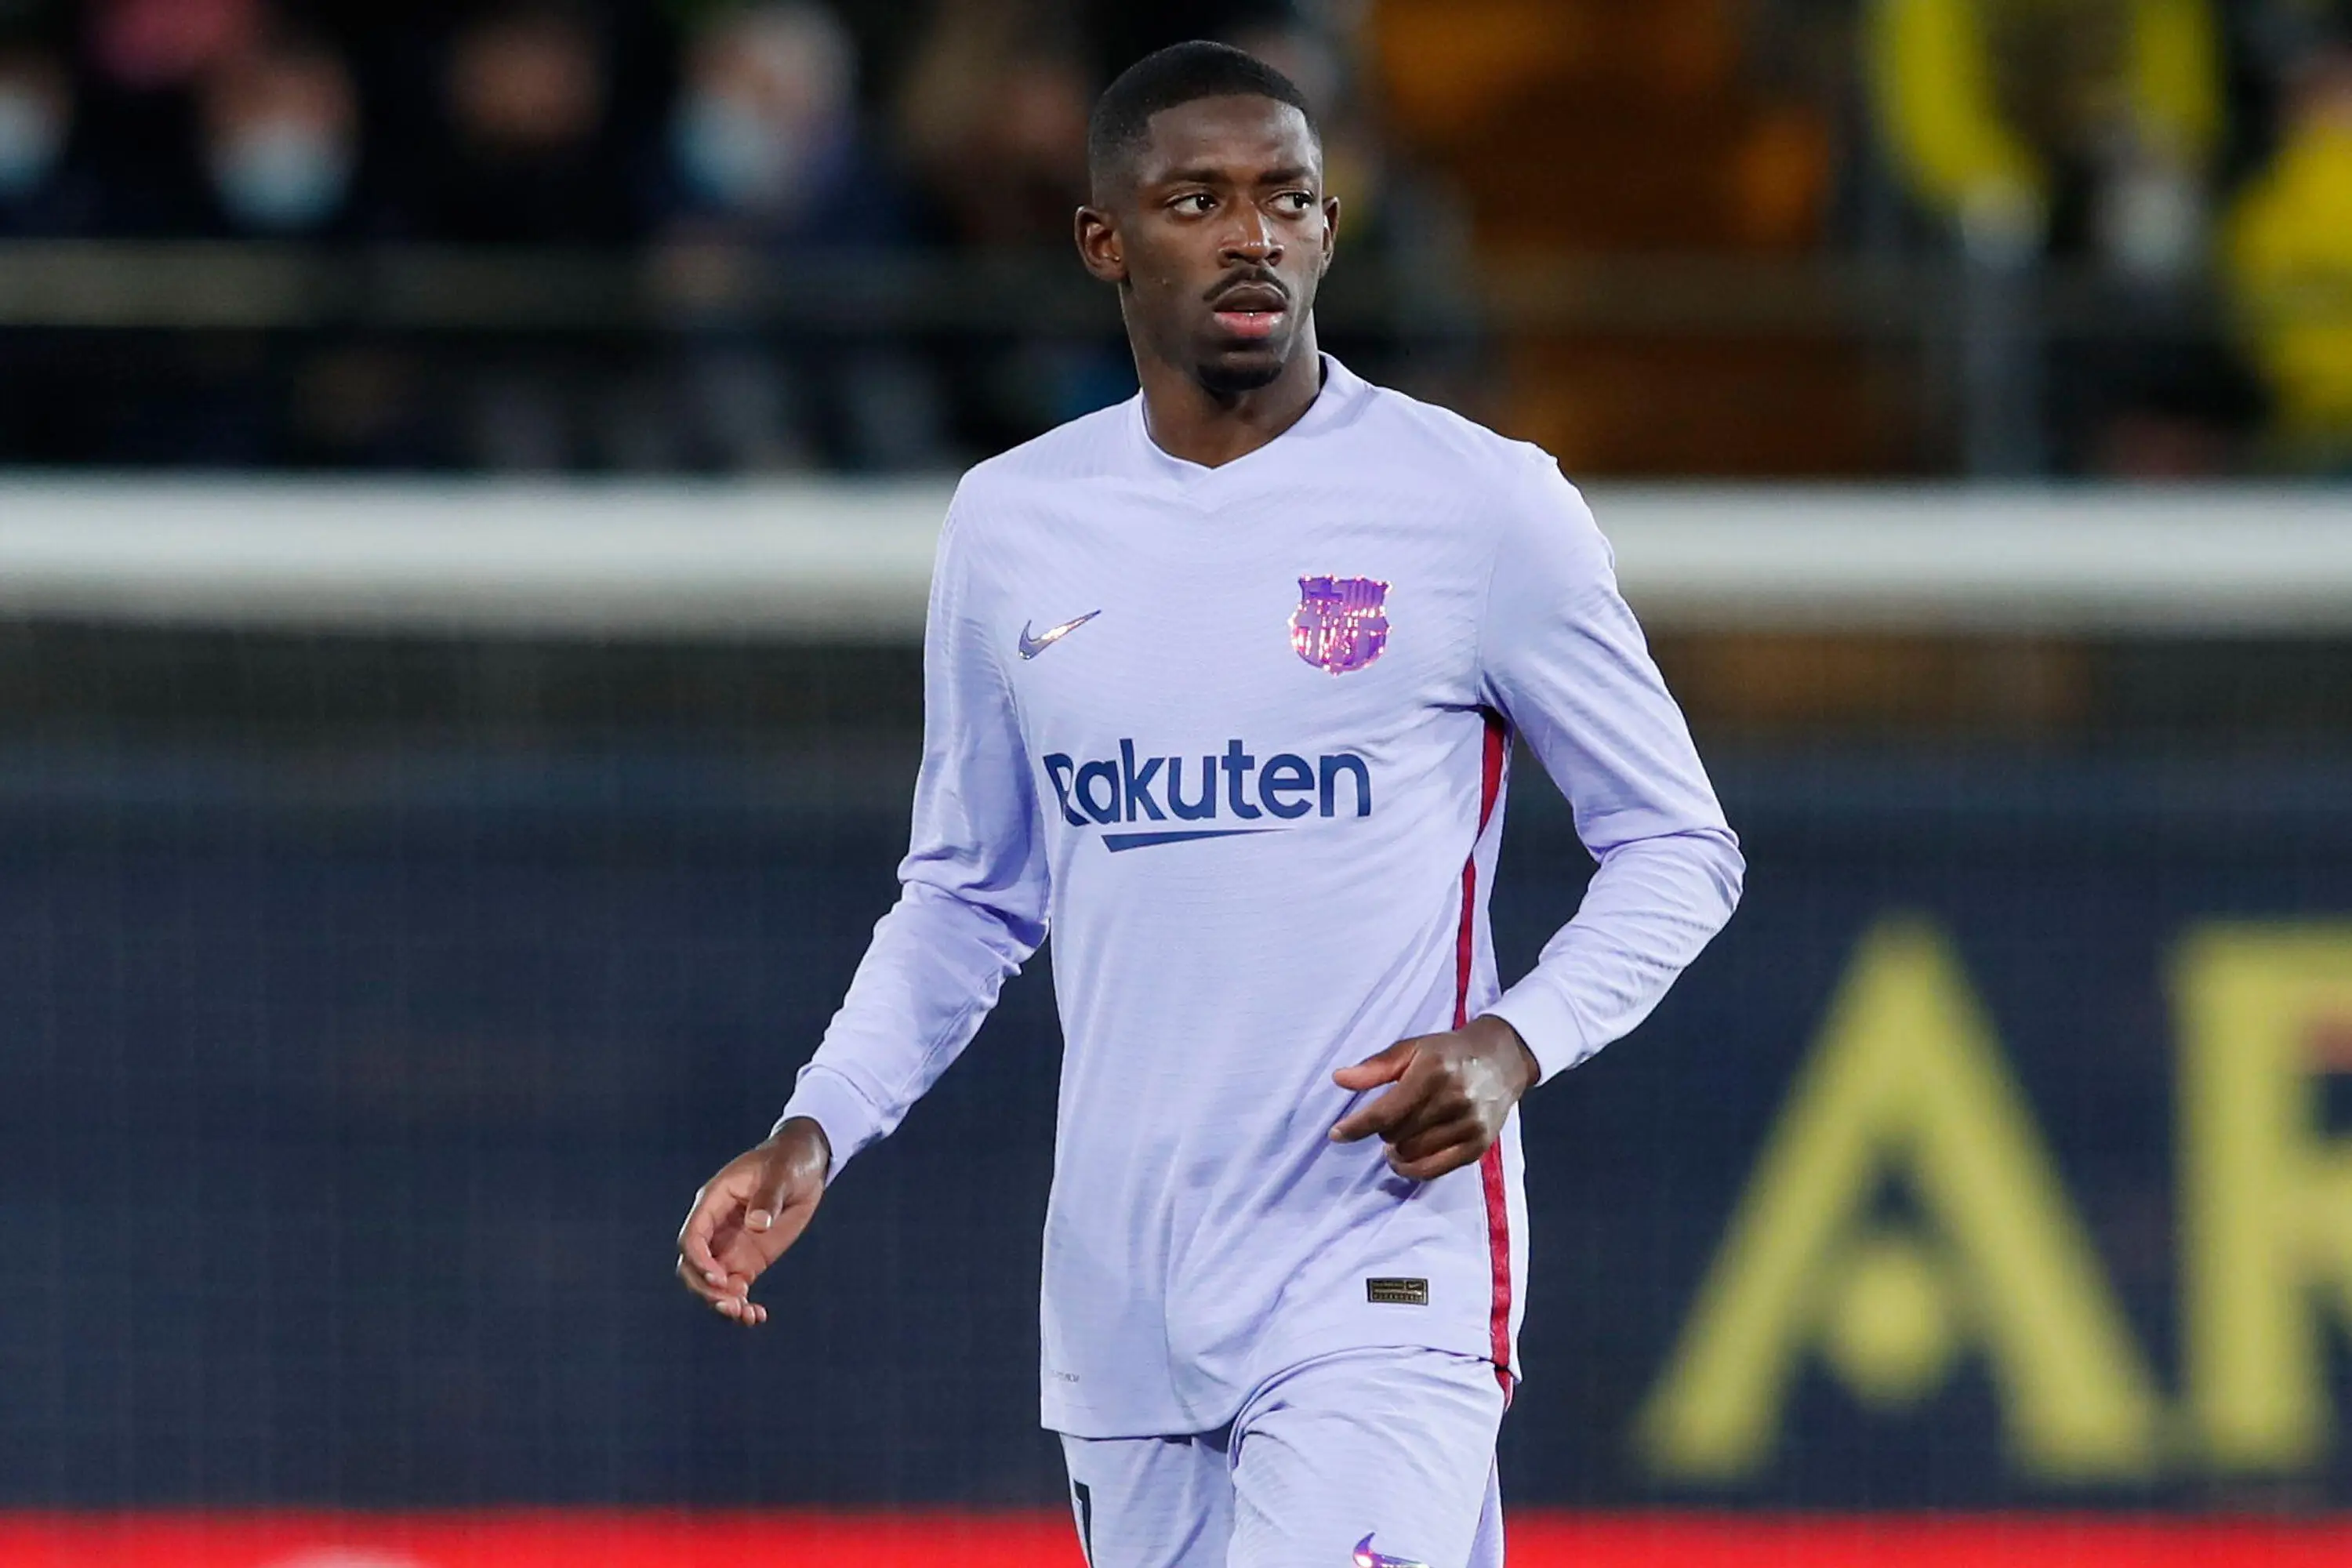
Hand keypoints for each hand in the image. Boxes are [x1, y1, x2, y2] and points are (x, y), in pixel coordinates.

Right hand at [674, 1118, 830, 1326]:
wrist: (806, 1165)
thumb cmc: (788, 1160)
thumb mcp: (781, 1172)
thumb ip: (768, 1197)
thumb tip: (757, 1224)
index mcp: (713, 1202)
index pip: (692, 1238)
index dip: (699, 1261)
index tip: (720, 1278)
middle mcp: (716, 1229)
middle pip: (693, 1267)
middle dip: (707, 1289)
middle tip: (733, 1303)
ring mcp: (731, 1247)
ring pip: (713, 1284)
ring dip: (723, 1303)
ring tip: (747, 1315)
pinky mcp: (749, 1261)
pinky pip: (736, 1289)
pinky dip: (743, 1306)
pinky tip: (757, 1316)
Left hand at [1329, 1015, 1539, 1180]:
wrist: (1502, 1059)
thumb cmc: (1449, 1053)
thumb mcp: (1412, 1048)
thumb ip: (1375, 1067)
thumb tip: (1339, 1079)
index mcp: (1433, 1072)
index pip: (1385, 1112)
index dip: (1356, 1126)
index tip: (1336, 1133)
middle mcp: (1454, 1099)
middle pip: (1397, 1135)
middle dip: (1383, 1130)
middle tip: (1389, 1118)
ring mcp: (1469, 1125)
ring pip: (1413, 1154)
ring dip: (1397, 1150)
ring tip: (1399, 1136)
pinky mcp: (1479, 1145)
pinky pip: (1435, 1170)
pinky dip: (1413, 1168)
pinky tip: (1406, 1158)